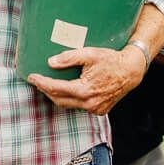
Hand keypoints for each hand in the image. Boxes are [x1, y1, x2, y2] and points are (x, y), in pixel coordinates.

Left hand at [26, 46, 145, 114]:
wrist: (131, 71)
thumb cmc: (111, 60)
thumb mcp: (89, 54)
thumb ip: (69, 58)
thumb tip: (50, 62)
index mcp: (85, 91)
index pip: (56, 89)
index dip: (41, 83)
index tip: (32, 77)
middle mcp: (89, 104)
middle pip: (59, 100)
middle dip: (46, 90)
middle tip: (37, 80)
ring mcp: (95, 109)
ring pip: (69, 105)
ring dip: (58, 96)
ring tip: (49, 84)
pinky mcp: (100, 110)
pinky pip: (79, 106)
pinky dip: (71, 99)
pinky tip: (66, 90)